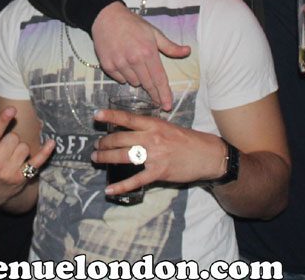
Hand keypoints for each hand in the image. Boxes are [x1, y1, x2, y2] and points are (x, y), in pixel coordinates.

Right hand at [0, 107, 54, 206]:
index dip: (3, 121)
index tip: (11, 109)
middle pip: (13, 138)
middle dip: (11, 139)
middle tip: (4, 147)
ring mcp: (11, 171)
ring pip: (24, 147)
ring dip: (21, 148)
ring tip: (12, 156)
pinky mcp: (23, 177)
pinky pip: (38, 161)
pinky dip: (45, 152)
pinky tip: (51, 143)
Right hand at [91, 2, 189, 110]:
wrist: (106, 17)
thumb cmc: (133, 24)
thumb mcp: (154, 32)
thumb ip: (170, 46)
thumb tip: (188, 51)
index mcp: (148, 52)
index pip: (159, 79)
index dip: (164, 94)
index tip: (168, 106)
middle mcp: (134, 59)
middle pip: (147, 84)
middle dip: (154, 93)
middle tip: (158, 101)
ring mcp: (119, 63)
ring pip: (133, 83)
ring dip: (138, 80)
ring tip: (136, 67)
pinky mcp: (107, 65)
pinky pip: (120, 79)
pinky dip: (124, 76)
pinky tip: (124, 65)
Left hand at [91, 109, 226, 195]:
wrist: (208, 155)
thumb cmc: (187, 140)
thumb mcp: (167, 126)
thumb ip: (149, 128)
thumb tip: (128, 129)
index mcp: (154, 124)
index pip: (128, 118)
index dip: (111, 116)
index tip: (97, 115)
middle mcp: (152, 138)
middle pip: (120, 139)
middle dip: (104, 143)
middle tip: (96, 145)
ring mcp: (155, 156)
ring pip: (123, 156)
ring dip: (106, 157)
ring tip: (97, 158)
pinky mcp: (159, 172)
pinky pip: (136, 180)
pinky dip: (121, 186)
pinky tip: (110, 189)